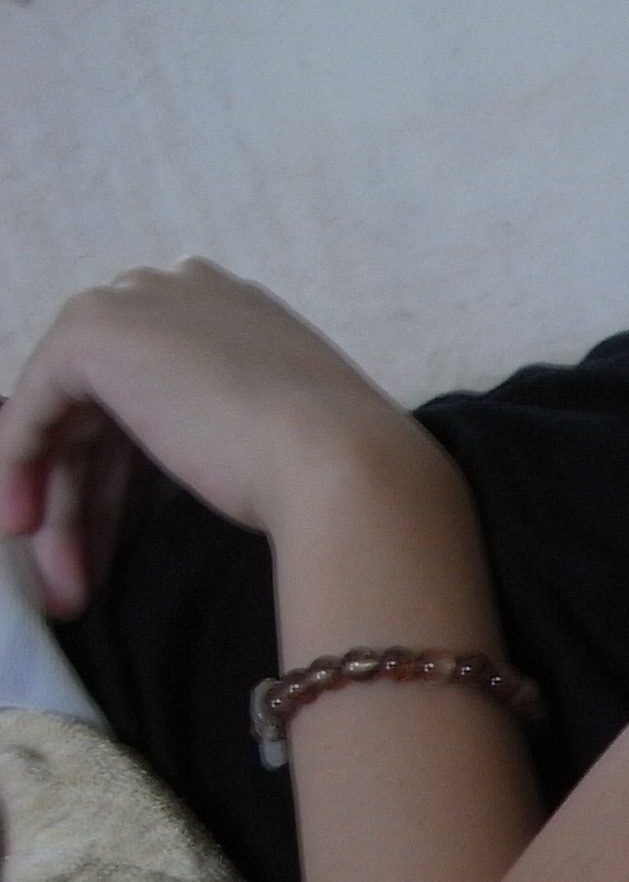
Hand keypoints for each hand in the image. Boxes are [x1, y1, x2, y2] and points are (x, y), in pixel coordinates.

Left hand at [0, 259, 419, 614]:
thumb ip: (207, 434)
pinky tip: (27, 527)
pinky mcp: (92, 333)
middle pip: (103, 412)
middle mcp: (176, 293)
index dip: (122, 477)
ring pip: (69, 419)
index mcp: (230, 313)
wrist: (344, 464)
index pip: (150, 393)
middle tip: (79, 583)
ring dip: (60, 507)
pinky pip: (33, 409)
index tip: (114, 545)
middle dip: (86, 504)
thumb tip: (144, 485)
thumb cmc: (329, 469)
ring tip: (62, 587)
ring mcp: (133, 306)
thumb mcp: (265, 439)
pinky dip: (22, 468)